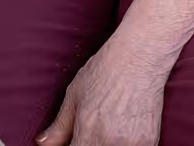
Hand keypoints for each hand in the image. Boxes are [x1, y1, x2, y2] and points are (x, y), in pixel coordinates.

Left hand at [38, 44, 166, 145]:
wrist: (139, 56)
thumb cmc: (106, 70)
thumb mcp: (74, 95)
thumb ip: (59, 126)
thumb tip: (43, 144)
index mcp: (89, 132)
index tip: (73, 142)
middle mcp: (111, 142)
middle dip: (87, 145)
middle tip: (88, 134)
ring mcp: (133, 144)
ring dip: (104, 145)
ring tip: (105, 129)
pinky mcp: (150, 142)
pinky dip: (124, 145)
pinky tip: (120, 132)